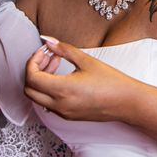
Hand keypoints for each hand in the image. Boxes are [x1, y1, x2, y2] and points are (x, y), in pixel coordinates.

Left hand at [24, 38, 138, 121]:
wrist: (126, 102)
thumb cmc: (111, 81)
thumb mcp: (87, 61)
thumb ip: (64, 50)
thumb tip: (47, 41)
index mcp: (62, 90)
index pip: (32, 77)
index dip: (33, 61)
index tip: (43, 51)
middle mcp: (59, 105)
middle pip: (29, 89)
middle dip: (34, 70)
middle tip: (47, 56)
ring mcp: (63, 113)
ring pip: (37, 97)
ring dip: (41, 80)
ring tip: (56, 63)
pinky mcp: (68, 116)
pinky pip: (48, 103)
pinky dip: (48, 89)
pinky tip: (62, 76)